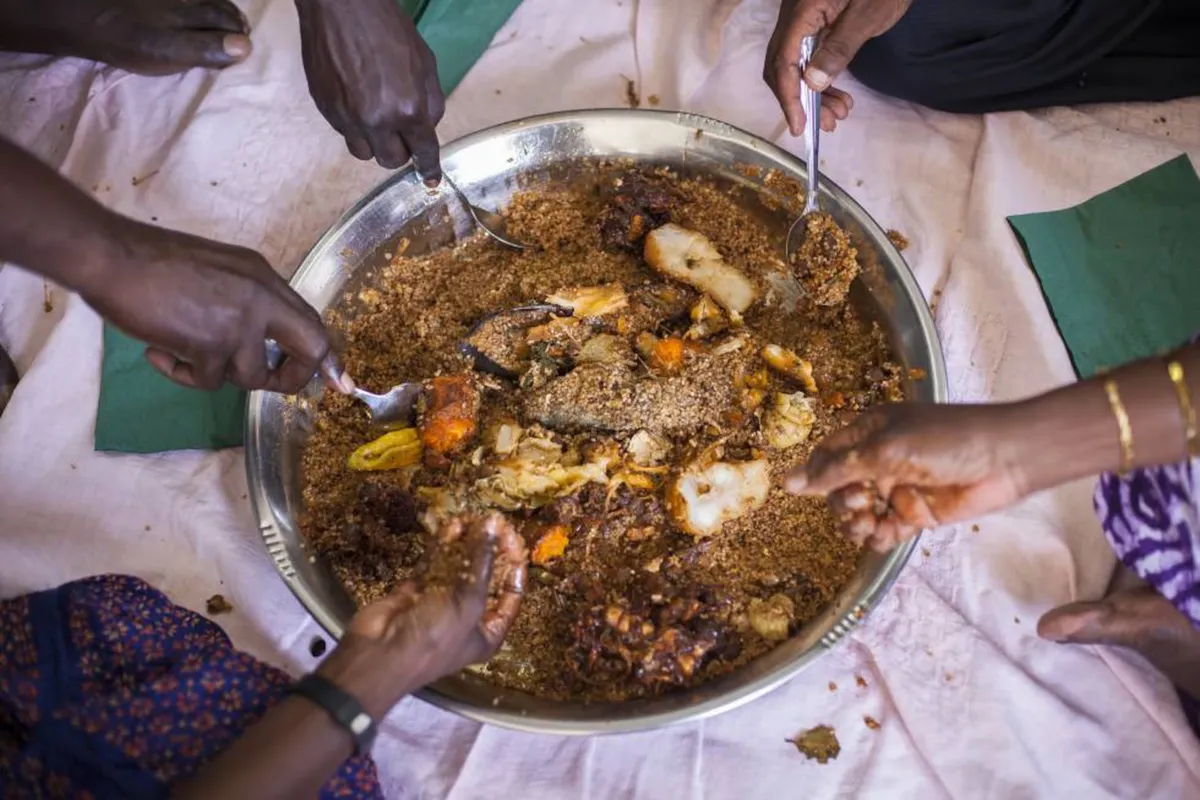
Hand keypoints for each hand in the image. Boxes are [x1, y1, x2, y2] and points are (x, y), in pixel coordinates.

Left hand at [0, 0, 251, 74]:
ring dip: (215, 7)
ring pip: (200, 0)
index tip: (246, 45)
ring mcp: (171, 0)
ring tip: (224, 16)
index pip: (226, 22)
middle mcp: (184, 1)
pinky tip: (192, 6)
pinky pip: (186, 0)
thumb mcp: (169, 52)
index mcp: (193, 15)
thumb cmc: (128, 40)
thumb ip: (206, 49)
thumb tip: (246, 48)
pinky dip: (196, 3)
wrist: (83, 15)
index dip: (238, 34)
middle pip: (216, 6)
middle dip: (230, 18)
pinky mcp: (157, 2)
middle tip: (240, 29)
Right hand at [82, 217, 330, 392]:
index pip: (310, 320)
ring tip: (181, 351)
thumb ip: (245, 301)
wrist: (112, 257)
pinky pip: (208, 382)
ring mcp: (240, 321)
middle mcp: (262, 297)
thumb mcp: (218, 272)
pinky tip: (158, 351)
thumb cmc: (151, 262)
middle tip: (274, 385)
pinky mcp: (213, 344)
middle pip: (311, 346)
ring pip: (250, 375)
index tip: (340, 382)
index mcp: (264, 278)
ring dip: (216, 374)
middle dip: (296, 376)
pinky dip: (181, 374)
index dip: (323, 356)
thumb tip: (261, 342)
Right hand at [296, 0, 444, 181]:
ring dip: (375, 143)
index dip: (428, 168)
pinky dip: (355, 126)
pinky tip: (358, 101)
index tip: (430, 179)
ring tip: (377, 117)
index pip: (422, 153)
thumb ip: (430, 104)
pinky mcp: (325, 109)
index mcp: (407, 109)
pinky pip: (344, 133)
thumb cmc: (389, 29)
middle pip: (390, 161)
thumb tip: (426, 131)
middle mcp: (375, 120)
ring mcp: (346, 117)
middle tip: (402, 132)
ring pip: (363, 153)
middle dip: (400, 151)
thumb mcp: (426, 65)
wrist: (342, 6)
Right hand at [339, 513, 527, 695]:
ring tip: (471, 518)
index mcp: (488, 632)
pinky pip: (434, 564)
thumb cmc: (434, 637)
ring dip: (466, 543)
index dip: (514, 565)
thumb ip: (481, 562)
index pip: (511, 594)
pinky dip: (443, 547)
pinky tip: (451, 526)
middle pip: (485, 577)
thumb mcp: (468, 604)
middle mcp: (467, 618)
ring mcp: (440, 603)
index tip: (511, 536)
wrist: (377, 655)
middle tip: (491, 521)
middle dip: (489, 549)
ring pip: (459, 567)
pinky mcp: (416, 592)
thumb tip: (493, 524)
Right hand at [764, 0, 910, 134]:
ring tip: (839, 112)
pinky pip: (805, 54)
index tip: (800, 125)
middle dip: (801, 99)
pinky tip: (836, 93)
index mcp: (803, 9)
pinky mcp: (812, 20)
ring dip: (812, 92)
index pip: (784, 60)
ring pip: (793, 62)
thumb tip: (811, 82)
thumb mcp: (869, 15)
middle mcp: (793, 13)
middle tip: (827, 123)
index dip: (789, 97)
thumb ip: (839, 47)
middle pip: (782, 64)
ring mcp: (801, 16)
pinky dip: (817, 77)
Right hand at [785, 403, 1029, 550]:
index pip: (826, 455)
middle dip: (841, 502)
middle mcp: (878, 460)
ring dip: (856, 524)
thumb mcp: (887, 450)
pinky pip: (883, 531)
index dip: (813, 475)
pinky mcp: (915, 514)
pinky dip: (879, 537)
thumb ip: (838, 470)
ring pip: (858, 513)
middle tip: (860, 503)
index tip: (805, 494)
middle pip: (837, 489)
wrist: (1006, 460)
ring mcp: (897, 488)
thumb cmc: (946, 441)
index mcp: (869, 432)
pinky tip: (886, 535)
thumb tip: (788, 484)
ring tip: (869, 525)